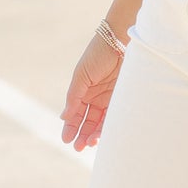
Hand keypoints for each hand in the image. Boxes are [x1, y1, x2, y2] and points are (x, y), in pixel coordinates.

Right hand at [60, 33, 126, 150]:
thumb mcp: (81, 76)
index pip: (75, 113)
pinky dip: (109, 126)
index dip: (71, 127)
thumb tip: (64, 117)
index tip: (66, 140)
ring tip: (90, 144)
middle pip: (88, 120)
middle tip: (79, 147)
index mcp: (83, 91)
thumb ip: (74, 97)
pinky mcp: (124, 97)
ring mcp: (110, 98)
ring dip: (95, 134)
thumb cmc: (97, 54)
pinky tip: (103, 135)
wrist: (120, 40)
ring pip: (101, 121)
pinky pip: (115, 115)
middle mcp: (96, 96)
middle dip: (83, 134)